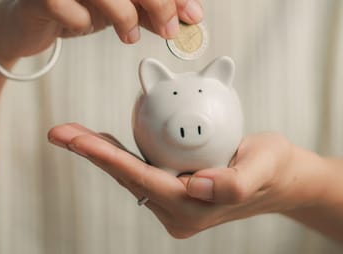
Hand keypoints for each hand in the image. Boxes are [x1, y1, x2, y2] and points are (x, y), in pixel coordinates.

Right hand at [0, 0, 203, 61]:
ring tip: (129, 37)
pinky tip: (85, 28)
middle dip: (158, 0)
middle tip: (169, 31)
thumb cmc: (75, 8)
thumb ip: (147, 10)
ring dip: (123, 13)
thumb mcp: (117, 7)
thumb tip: (185, 22)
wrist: (24, 23)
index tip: (193, 17)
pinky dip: (81, 20)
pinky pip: (61, 3)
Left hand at [48, 123, 326, 237]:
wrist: (282, 180)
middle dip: (92, 154)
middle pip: (127, 177)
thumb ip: (236, 182)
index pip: (143, 179)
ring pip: (129, 175)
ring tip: (70, 133)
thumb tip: (196, 186)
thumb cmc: (274, 168)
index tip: (78, 140)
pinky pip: (140, 171)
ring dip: (100, 153)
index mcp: (194, 207)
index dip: (109, 158)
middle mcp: (178, 211)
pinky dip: (120, 154)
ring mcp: (174, 204)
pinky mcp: (174, 192)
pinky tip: (101, 140)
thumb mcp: (265, 166)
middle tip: (60, 132)